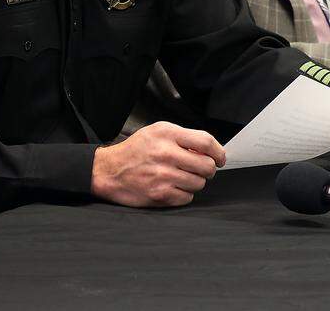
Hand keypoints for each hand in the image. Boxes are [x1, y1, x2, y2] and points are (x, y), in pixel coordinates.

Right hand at [91, 121, 224, 206]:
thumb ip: (183, 137)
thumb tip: (210, 150)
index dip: (219, 152)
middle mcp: (165, 153)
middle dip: (207, 169)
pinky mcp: (160, 194)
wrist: (109, 171)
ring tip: (181, 176)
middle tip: (198, 168)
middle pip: (207, 166)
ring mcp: (163, 176)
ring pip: (199, 183)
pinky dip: (183, 194)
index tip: (220, 158)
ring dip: (194, 182)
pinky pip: (187, 197)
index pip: (206, 142)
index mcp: (166, 134)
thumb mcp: (157, 132)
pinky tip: (172, 186)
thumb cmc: (135, 151)